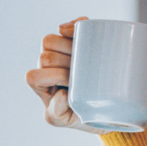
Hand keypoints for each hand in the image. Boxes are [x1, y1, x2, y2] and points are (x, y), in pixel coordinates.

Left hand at [25, 17, 110, 134]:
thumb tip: (59, 93)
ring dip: (69, 47)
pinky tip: (87, 30)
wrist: (113, 107)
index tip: (73, 86)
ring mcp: (60, 52)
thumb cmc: (88, 116)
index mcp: (42, 87)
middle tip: (85, 74)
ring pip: (49, 41)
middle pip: (44, 57)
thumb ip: (58, 113)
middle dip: (65, 64)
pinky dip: (77, 25)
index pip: (33, 77)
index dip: (53, 78)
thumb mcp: (70, 120)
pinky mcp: (77, 40)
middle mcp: (47, 68)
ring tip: (87, 58)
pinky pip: (70, 26)